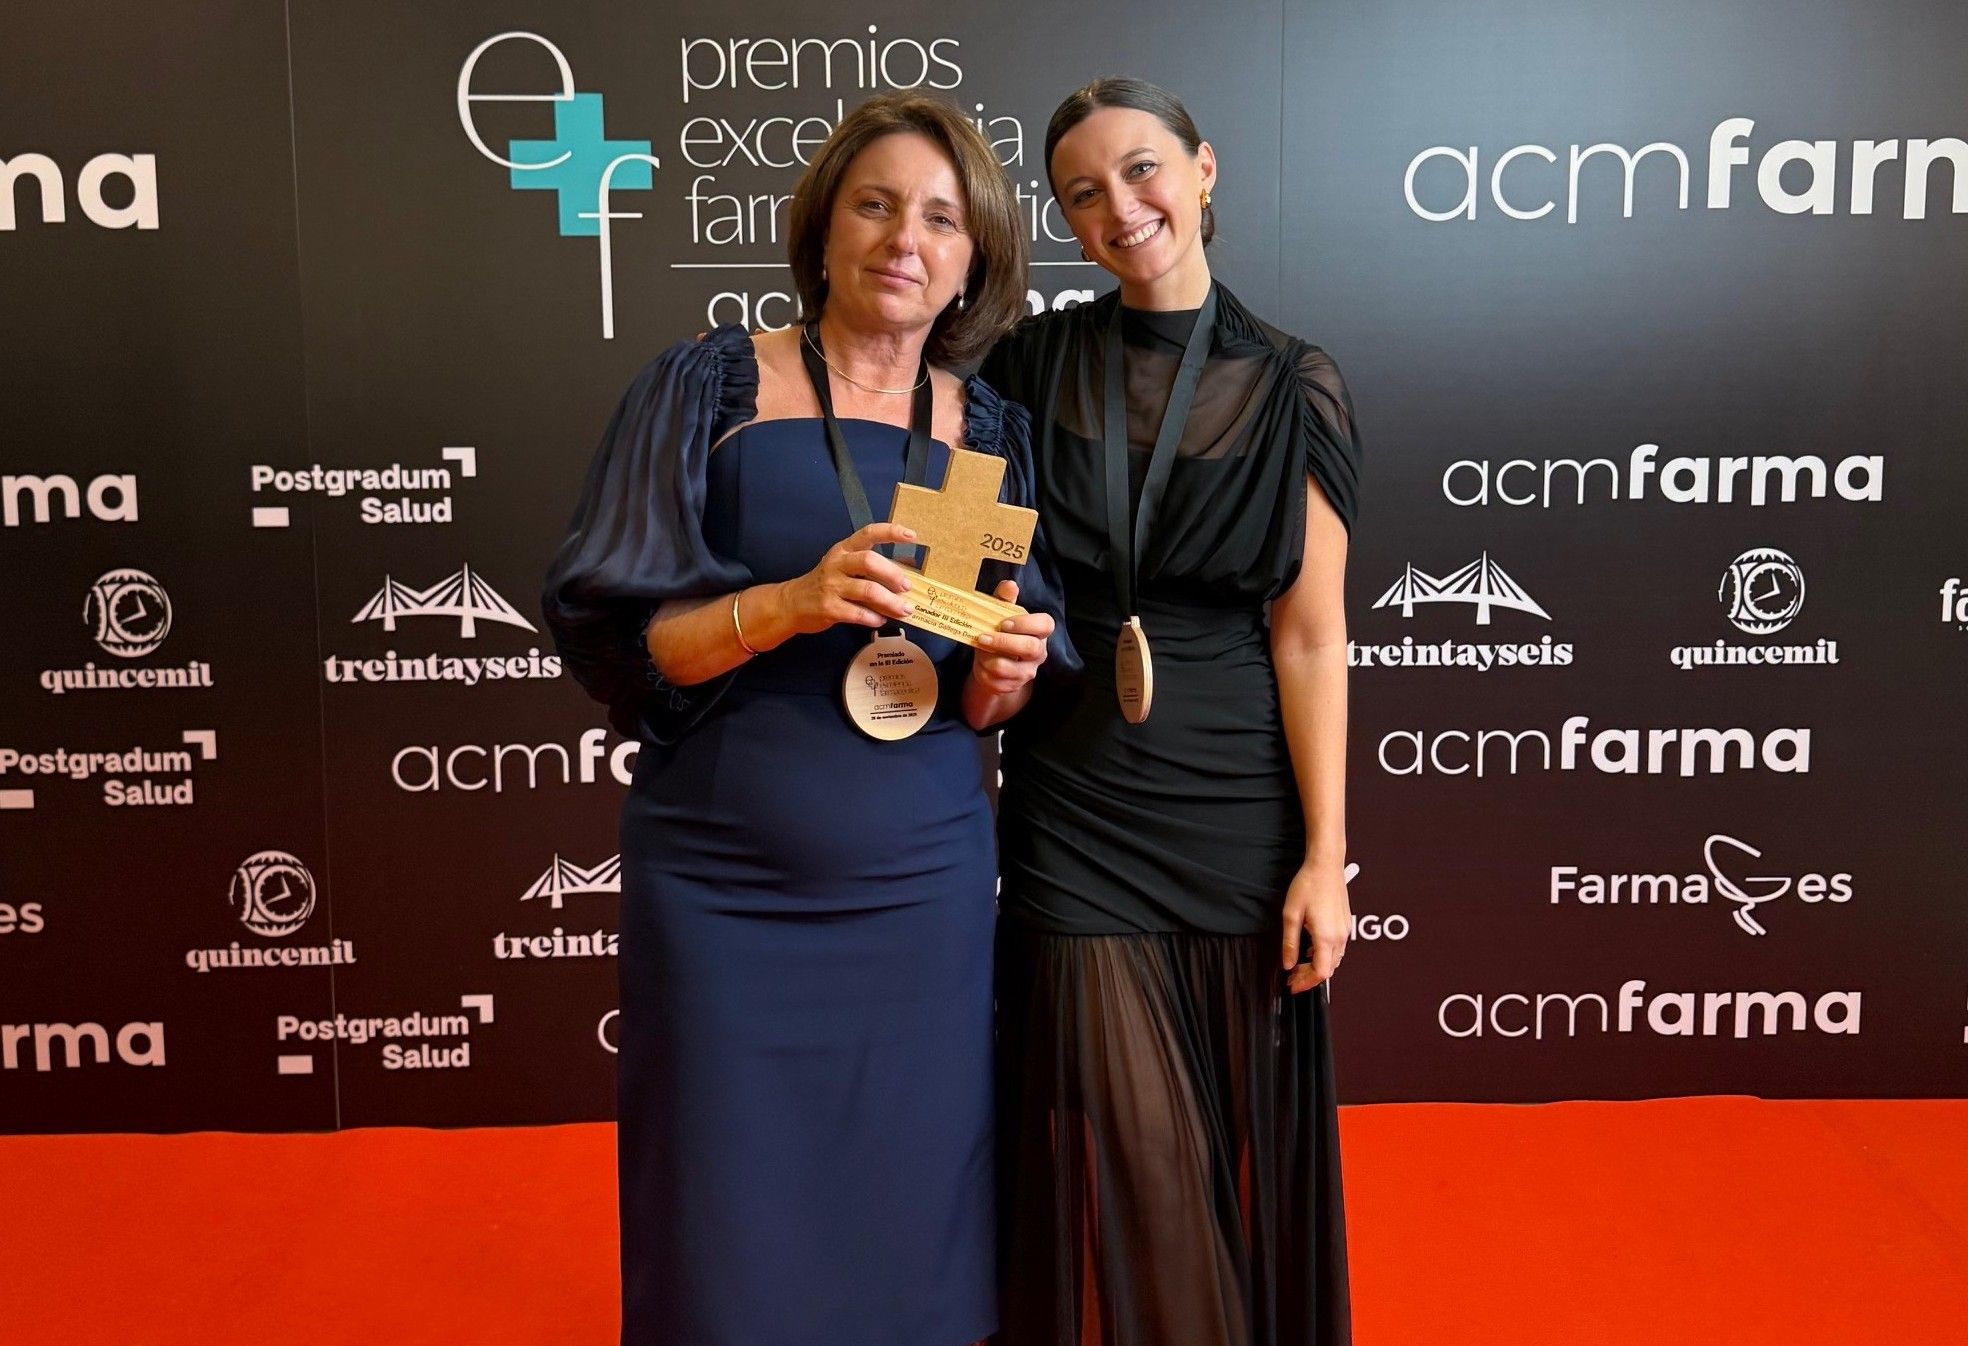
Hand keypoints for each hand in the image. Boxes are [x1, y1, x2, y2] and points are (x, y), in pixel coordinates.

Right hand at [772, 523, 918, 634]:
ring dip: (890, 602)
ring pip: (868, 590)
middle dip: (893, 574)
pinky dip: (874, 617)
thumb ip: (869, 569)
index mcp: (843, 549)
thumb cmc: (825, 584)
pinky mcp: (829, 608)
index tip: (911, 536)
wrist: (791, 603)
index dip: (891, 532)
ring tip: (904, 609)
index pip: (868, 533)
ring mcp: (832, 586)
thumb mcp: (843, 567)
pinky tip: (880, 619)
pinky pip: (858, 613)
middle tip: (906, 586)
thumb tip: (905, 575)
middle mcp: (837, 564)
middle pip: (869, 561)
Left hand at [969, 581, 1053, 694]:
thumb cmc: (998, 633)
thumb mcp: (999, 613)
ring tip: (980, 651)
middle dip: (1005, 642)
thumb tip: (1010, 585)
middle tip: (984, 637)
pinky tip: (982, 664)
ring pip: (1011, 668)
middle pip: (1031, 648)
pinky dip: (985, 671)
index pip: (1045, 624)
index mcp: (1039, 631)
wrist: (991, 664)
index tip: (1004, 623)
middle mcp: (1039, 652)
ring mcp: (1028, 672)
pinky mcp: (1014, 686)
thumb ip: (1004, 599)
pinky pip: (998, 681)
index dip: (1026, 623)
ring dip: (990, 658)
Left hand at [1281, 859, 1349, 994]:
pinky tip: (1310, 950)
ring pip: (1334, 960)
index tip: (1293, 985)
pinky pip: (1337, 948)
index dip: (1306, 983)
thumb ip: (1289, 943)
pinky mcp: (1346, 923)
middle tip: (1292, 978)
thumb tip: (1288, 964)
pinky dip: (1324, 955)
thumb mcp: (1291, 915)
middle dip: (1309, 977)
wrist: (1326, 865)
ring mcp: (1345, 930)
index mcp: (1326, 937)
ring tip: (1298, 966)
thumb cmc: (1308, 885)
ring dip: (1317, 966)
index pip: (1320, 973)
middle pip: (1328, 969)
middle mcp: (1340, 937)